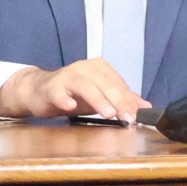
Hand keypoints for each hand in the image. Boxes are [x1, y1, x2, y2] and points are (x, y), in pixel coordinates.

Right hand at [0, 59, 146, 122]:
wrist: (40, 90)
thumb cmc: (73, 93)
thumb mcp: (101, 97)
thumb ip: (122, 100)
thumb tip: (146, 108)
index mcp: (99, 68)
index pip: (118, 84)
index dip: (129, 100)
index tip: (138, 117)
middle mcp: (84, 67)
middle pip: (105, 84)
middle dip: (118, 102)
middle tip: (128, 118)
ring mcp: (67, 76)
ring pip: (85, 86)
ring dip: (98, 100)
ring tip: (109, 114)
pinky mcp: (51, 88)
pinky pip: (58, 93)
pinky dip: (63, 98)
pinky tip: (69, 107)